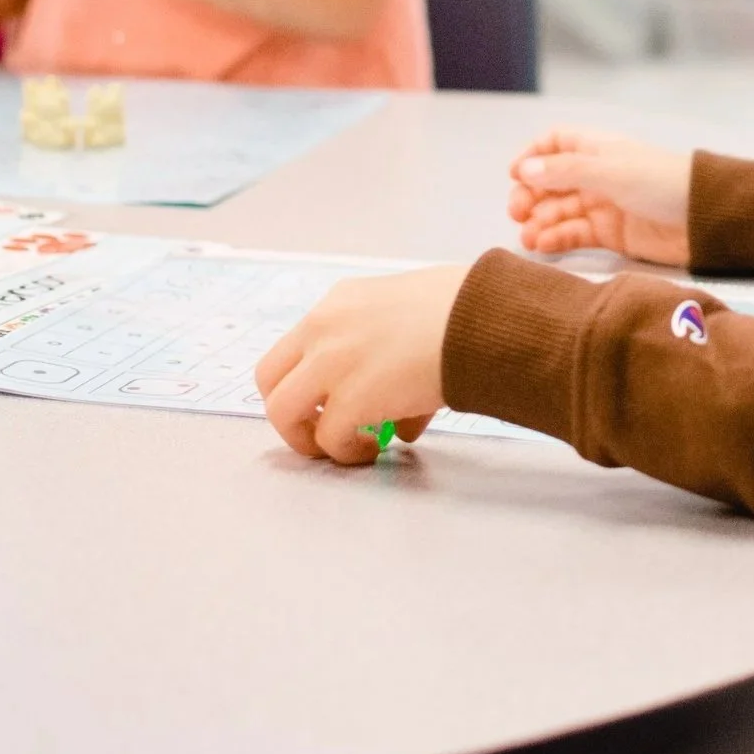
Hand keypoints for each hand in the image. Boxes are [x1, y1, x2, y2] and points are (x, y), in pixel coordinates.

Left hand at [254, 265, 467, 465]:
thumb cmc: (467, 312)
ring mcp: (331, 362)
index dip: (307, 381)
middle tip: (321, 430)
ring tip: (348, 447)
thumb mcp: (415, 318)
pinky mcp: (350, 399)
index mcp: (341, 302)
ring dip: (309, 438)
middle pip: (269, 379)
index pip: (295, 345)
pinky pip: (330, 439)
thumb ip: (394, 358)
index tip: (329, 401)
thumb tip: (402, 421)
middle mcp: (323, 327)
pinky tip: (375, 449)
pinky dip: (348, 451)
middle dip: (290, 412)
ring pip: (282, 412)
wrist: (483, 320)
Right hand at [507, 130, 691, 264]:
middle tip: (517, 213)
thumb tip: (524, 169)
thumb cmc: (662, 182)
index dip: (533, 156)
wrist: (705, 218)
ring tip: (528, 237)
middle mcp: (598, 174)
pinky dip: (557, 239)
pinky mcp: (612, 234)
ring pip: (560, 211)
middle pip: (551, 181)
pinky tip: (543, 245)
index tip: (514, 174)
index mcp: (598, 149)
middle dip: (530, 195)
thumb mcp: (610, 171)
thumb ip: (565, 171)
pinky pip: (576, 234)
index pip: (556, 144)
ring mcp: (604, 205)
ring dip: (540, 222)